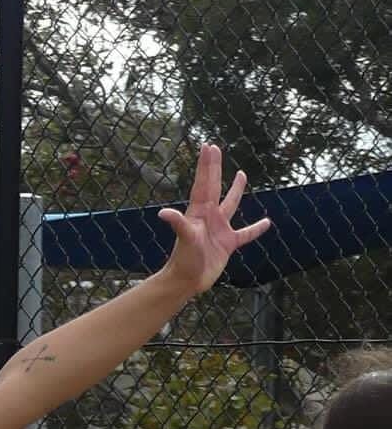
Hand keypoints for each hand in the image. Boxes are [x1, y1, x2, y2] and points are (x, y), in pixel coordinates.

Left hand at [159, 144, 270, 295]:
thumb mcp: (185, 239)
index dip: (206, 165)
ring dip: (236, 190)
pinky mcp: (228, 244)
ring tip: (241, 174)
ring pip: (231, 204)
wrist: (187, 282)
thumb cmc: (184, 260)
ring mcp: (220, 229)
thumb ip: (178, 224)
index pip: (204, 183)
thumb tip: (163, 212)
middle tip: (216, 148)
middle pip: (215, 186)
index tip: (208, 146)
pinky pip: (246, 234)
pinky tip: (266, 223)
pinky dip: (256, 229)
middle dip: (215, 168)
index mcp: (200, 212)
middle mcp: (210, 217)